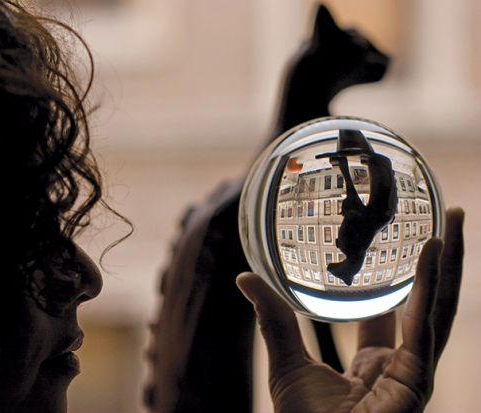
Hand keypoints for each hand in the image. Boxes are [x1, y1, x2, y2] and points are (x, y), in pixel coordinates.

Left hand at [236, 208, 463, 412]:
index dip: (403, 281)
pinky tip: (434, 251)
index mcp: (377, 364)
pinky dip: (431, 288)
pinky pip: (424, 327)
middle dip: (441, 260)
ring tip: (453, 218)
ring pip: (439, 307)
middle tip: (446, 216)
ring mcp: (413, 374)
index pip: (395, 312)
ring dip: (449, 261)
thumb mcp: (288, 362)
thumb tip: (245, 277)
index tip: (405, 248)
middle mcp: (402, 365)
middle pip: (428, 302)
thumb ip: (274, 320)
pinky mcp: (415, 382)